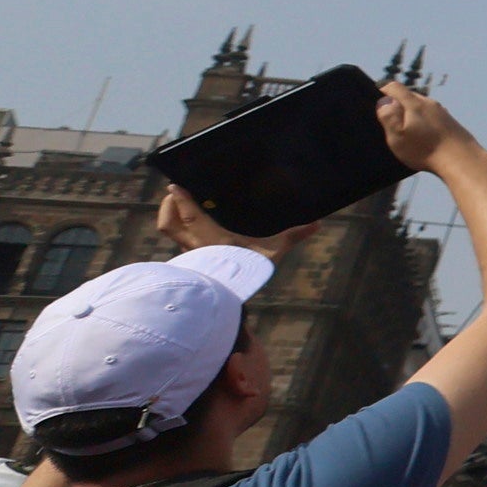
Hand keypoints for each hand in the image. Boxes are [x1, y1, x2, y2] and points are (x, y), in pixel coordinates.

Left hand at [155, 181, 308, 260]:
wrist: (228, 301)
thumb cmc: (248, 271)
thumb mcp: (271, 253)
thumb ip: (291, 237)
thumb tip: (317, 224)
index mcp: (210, 237)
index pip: (188, 214)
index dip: (180, 198)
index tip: (173, 185)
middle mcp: (194, 246)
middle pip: (169, 223)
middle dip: (169, 207)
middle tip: (174, 194)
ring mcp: (191, 257)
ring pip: (172, 234)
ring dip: (171, 220)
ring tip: (178, 210)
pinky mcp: (192, 266)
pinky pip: (180, 245)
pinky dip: (181, 236)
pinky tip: (191, 235)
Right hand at [374, 77, 476, 172]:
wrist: (461, 160)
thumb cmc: (426, 149)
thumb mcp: (398, 135)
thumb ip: (389, 116)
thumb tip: (383, 100)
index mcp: (414, 103)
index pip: (394, 87)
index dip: (381, 92)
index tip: (375, 103)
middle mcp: (430, 103)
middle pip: (408, 96)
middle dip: (396, 104)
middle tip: (387, 120)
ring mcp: (442, 112)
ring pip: (421, 107)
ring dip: (411, 114)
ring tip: (404, 130)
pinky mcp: (450, 123)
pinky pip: (432, 117)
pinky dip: (423, 122)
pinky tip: (422, 136)